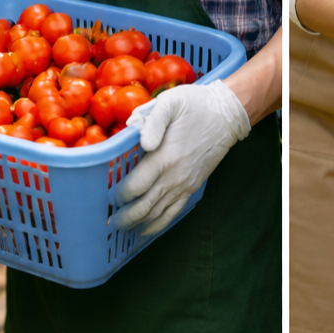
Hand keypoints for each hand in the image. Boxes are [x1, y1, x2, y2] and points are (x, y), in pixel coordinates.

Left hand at [112, 80, 250, 235]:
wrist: (226, 116)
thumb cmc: (196, 106)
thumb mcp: (172, 102)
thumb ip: (153, 121)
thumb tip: (142, 143)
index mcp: (164, 157)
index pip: (135, 186)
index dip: (119, 195)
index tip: (107, 195)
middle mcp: (174, 176)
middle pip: (143, 206)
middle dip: (123, 216)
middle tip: (107, 220)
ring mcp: (184, 184)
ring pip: (157, 213)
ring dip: (137, 223)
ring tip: (120, 228)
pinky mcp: (192, 186)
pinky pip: (174, 211)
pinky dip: (158, 224)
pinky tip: (146, 229)